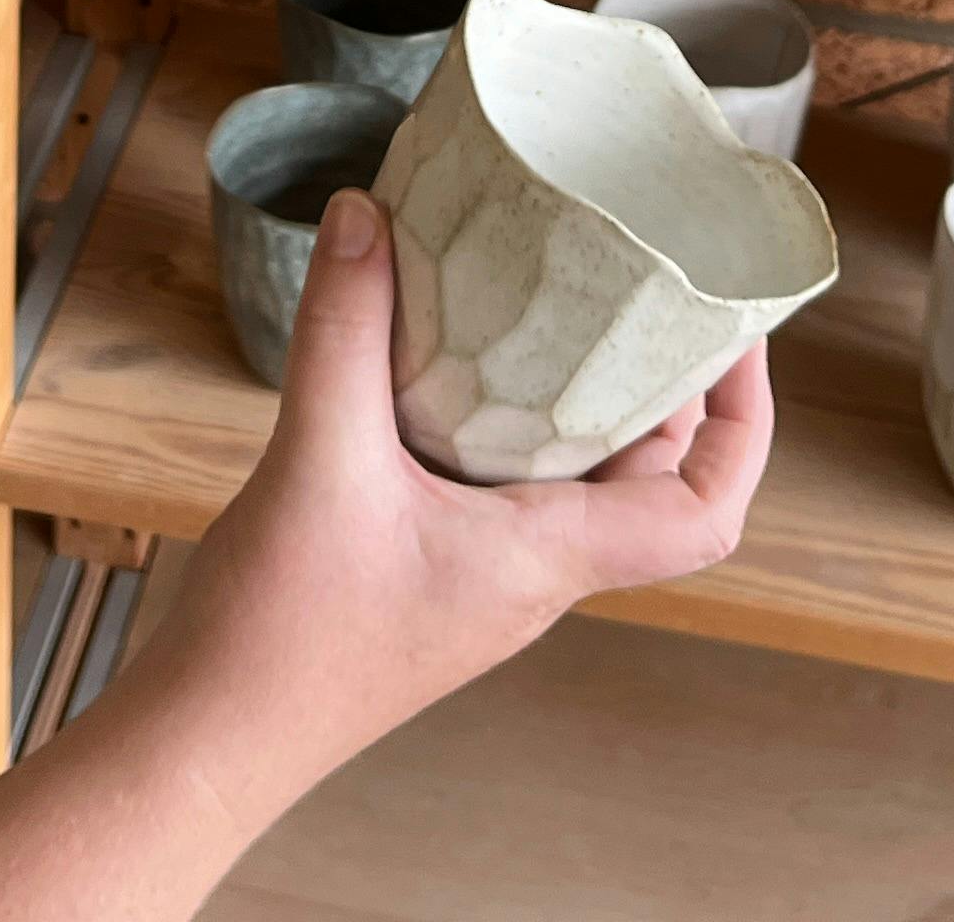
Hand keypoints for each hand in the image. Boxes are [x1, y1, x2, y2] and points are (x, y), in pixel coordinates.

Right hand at [132, 187, 774, 797]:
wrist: (208, 739)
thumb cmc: (280, 639)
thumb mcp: (316, 460)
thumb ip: (343, 330)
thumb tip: (366, 213)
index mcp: (546, 559)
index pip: (702, 514)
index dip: (744, 425)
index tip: (737, 336)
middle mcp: (532, 570)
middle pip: (646, 474)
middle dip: (660, 378)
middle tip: (644, 282)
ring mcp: (481, 572)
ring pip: (571, 474)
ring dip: (582, 392)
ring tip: (561, 298)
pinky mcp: (430, 565)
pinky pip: (501, 478)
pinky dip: (504, 411)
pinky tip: (450, 354)